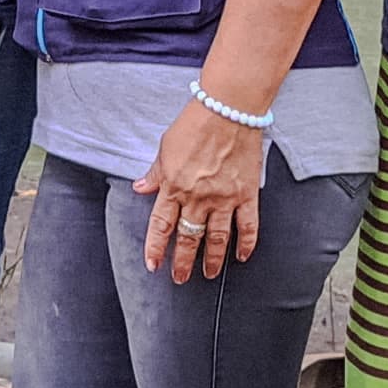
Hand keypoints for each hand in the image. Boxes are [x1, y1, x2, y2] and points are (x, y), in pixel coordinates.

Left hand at [135, 95, 267, 279]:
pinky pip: (247, 226)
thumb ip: (155, 172)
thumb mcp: (165, 147)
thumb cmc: (195, 123)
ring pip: (217, 238)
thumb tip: (140, 187)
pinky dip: (246, 244)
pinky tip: (242, 256)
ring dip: (212, 259)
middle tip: (180, 278)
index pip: (161, 225)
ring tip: (209, 274)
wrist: (228, 109)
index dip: (155, 248)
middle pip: (188, 237)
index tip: (153, 264)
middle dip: (182, 262)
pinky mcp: (246, 194)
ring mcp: (224, 198)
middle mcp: (198, 197)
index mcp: (174, 186)